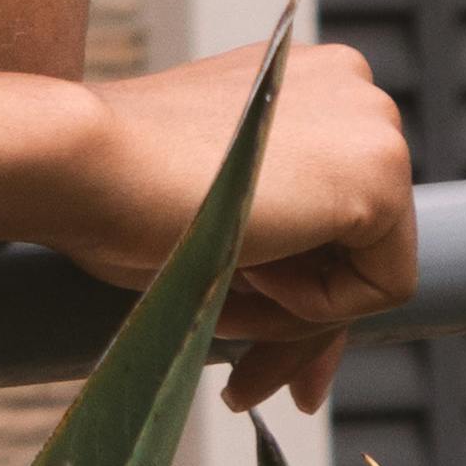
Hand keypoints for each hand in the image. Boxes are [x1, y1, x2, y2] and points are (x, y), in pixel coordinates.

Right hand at [44, 38, 416, 416]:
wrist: (81, 162)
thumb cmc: (114, 185)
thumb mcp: (213, 208)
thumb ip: (274, 239)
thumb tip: (316, 339)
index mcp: (302, 78)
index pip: (334, 206)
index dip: (298, 285)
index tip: (256, 338)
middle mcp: (353, 87)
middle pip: (357, 243)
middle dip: (299, 321)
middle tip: (248, 387)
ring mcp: (374, 123)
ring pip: (369, 270)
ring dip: (295, 313)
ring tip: (221, 309)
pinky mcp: (382, 174)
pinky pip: (384, 285)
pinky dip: (316, 307)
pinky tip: (248, 267)